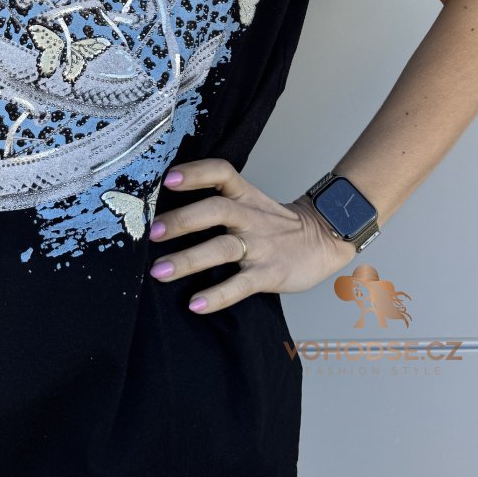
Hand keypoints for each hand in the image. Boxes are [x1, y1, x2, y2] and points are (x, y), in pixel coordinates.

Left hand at [147, 158, 357, 312]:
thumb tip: (167, 210)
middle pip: (216, 209)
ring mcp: (260, 245)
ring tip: (159, 272)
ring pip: (222, 248)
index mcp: (245, 195)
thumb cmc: (275, 223)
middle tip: (153, 232)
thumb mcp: (251, 201)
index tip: (169, 179)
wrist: (324, 239)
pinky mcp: (268, 274)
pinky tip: (196, 304)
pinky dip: (218, 295)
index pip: (221, 172)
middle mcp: (250, 216)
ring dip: (188, 260)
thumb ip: (218, 201)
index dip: (196, 173)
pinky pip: (240, 285)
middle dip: (183, 220)